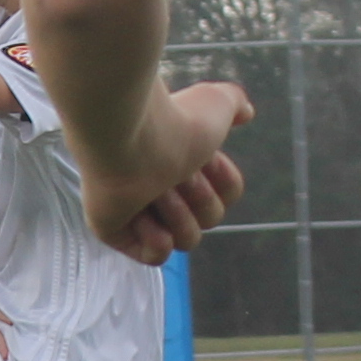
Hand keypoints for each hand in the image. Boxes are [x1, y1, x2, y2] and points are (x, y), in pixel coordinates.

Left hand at [83, 81, 252, 262]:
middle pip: (212, 218)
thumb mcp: (217, 103)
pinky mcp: (114, 230)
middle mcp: (164, 186)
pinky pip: (153, 257)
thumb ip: (234, 103)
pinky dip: (154, 242)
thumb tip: (245, 113)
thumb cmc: (174, 120)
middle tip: (175, 176)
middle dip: (200, 198)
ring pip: (187, 240)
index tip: (205, 157)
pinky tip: (140, 215)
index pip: (228, 193)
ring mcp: (138, 210)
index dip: (223, 180)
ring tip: (154, 192)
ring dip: (177, 216)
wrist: (128, 132)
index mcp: (185, 163)